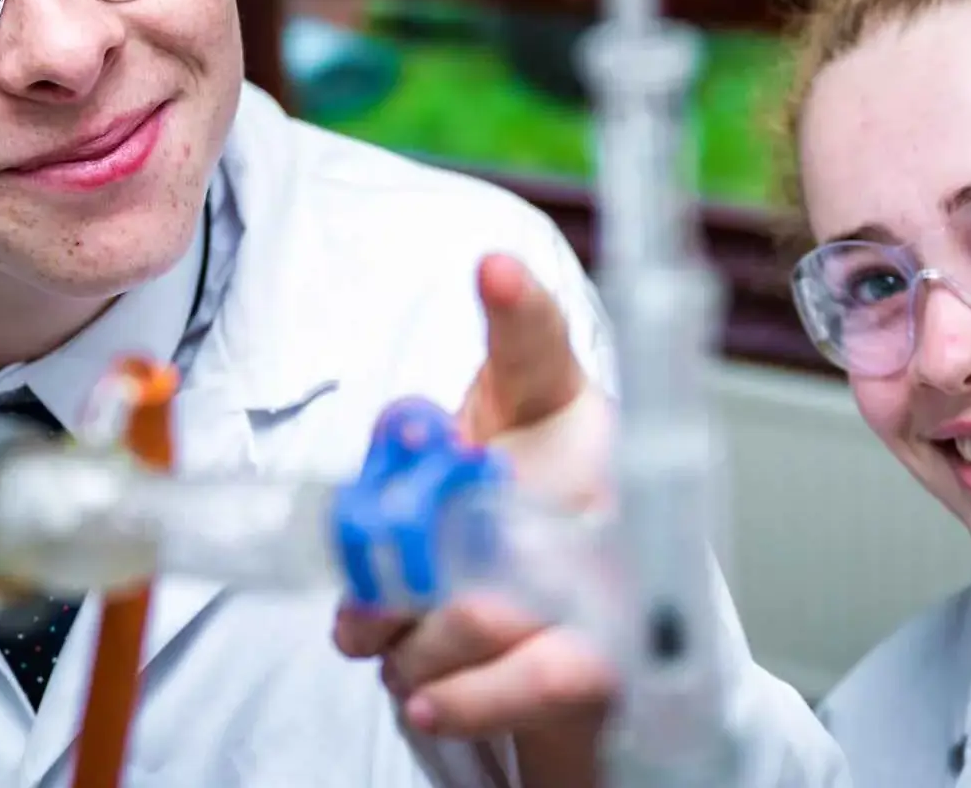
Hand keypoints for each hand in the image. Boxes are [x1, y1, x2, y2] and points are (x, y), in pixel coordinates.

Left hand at [335, 254, 617, 785]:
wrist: (582, 633)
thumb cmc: (507, 533)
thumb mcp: (449, 478)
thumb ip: (402, 471)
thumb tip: (365, 501)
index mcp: (557, 413)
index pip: (538, 346)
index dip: (517, 308)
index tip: (492, 271)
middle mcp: (600, 484)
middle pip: (479, 514)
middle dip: (394, 576)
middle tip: (358, 606)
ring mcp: (611, 576)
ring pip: (480, 614)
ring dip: (408, 644)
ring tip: (400, 646)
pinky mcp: (603, 661)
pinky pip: (527, 684)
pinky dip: (463, 699)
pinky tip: (428, 698)